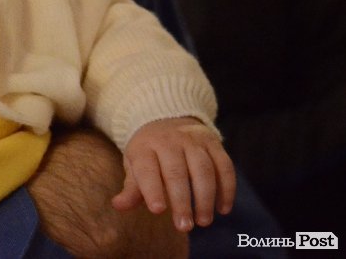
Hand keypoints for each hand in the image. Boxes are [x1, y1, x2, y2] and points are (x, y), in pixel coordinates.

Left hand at [112, 117, 235, 231]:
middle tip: (184, 227)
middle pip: (176, 172)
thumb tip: (118, 205)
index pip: (147, 169)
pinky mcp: (214, 143)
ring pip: (203, 169)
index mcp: (145, 147)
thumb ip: (131, 188)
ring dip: (205, 198)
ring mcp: (194, 140)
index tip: (157, 211)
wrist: (167, 119)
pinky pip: (224, 166)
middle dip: (181, 202)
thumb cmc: (149, 153)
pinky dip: (226, 188)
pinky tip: (223, 208)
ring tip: (203, 222)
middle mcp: (169, 140)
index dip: (152, 190)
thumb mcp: (135, 165)